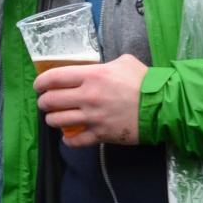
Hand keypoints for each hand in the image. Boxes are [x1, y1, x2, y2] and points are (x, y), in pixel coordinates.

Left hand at [32, 54, 148, 146]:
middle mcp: (88, 97)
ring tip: (54, 117)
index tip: (38, 85)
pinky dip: (68, 140)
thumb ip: (104, 65)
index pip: (54, 78)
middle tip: (45, 102)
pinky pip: (75, 141)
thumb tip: (93, 68)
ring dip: (52, 119)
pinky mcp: (100, 135)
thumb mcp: (124, 62)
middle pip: (51, 100)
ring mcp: (93, 118)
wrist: (163, 106)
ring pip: (58, 121)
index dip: (41, 82)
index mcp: (92, 76)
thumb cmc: (145, 82)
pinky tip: (68, 137)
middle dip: (44, 101)